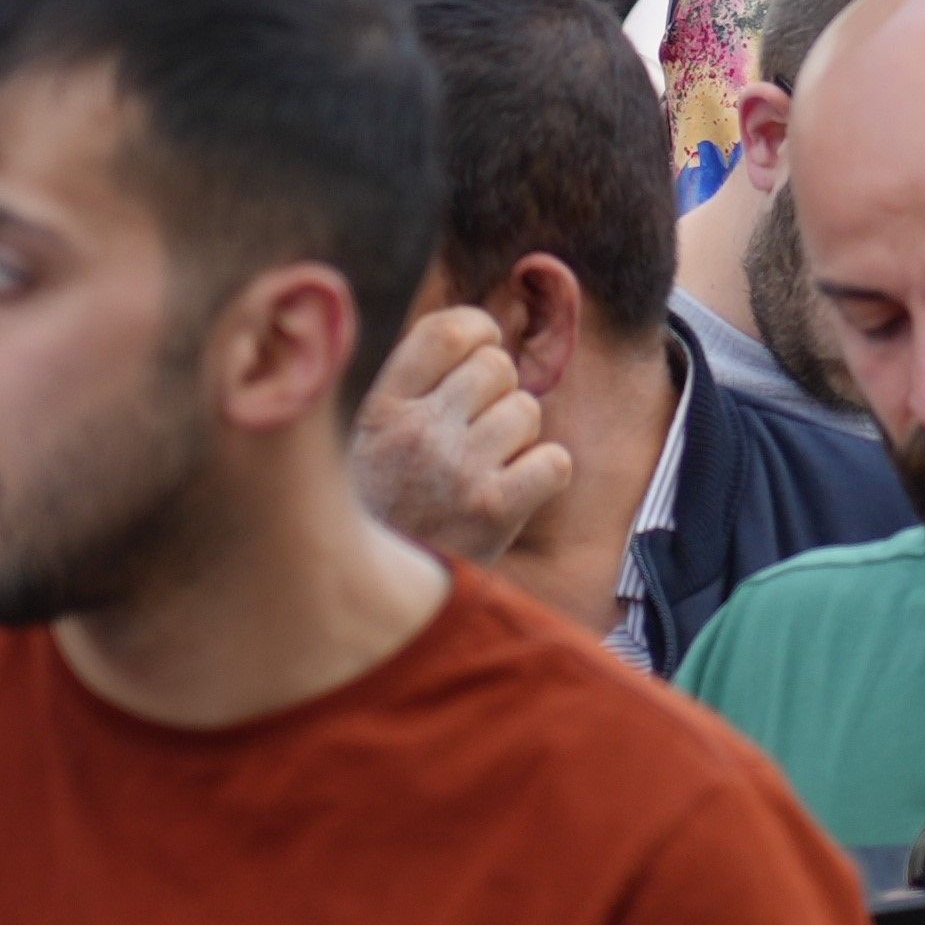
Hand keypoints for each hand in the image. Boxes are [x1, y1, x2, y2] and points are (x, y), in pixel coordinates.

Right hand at [352, 303, 566, 562]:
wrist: (372, 594)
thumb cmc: (382, 508)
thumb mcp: (368, 438)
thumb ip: (412, 387)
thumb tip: (481, 332)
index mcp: (381, 407)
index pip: (448, 330)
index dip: (478, 333)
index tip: (479, 354)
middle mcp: (417, 431)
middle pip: (498, 366)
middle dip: (498, 393)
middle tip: (475, 432)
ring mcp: (458, 470)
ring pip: (527, 410)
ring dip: (517, 437)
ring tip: (485, 469)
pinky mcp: (495, 510)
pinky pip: (555, 460)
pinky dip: (543, 474)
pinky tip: (512, 492)